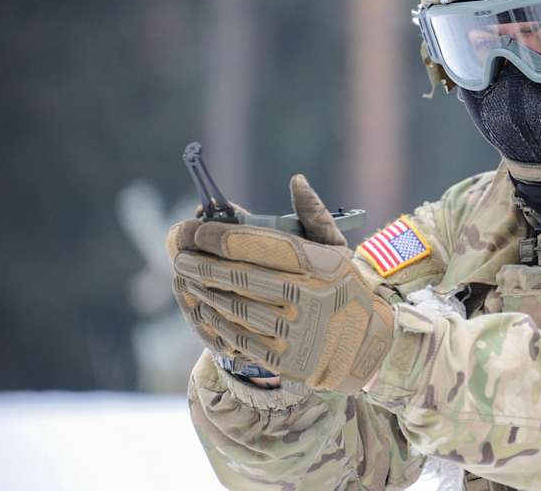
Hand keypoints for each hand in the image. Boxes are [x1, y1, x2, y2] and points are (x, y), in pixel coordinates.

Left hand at [167, 175, 393, 392]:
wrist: (361, 344)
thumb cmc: (341, 286)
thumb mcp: (338, 248)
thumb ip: (315, 214)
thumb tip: (295, 180)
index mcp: (321, 264)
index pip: (257, 245)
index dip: (218, 236)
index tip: (196, 229)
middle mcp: (310, 297)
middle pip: (238, 277)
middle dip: (200, 263)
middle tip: (180, 254)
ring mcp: (297, 332)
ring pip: (233, 307)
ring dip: (202, 290)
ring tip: (186, 277)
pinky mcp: (285, 359)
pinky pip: (237, 337)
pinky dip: (214, 320)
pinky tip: (202, 306)